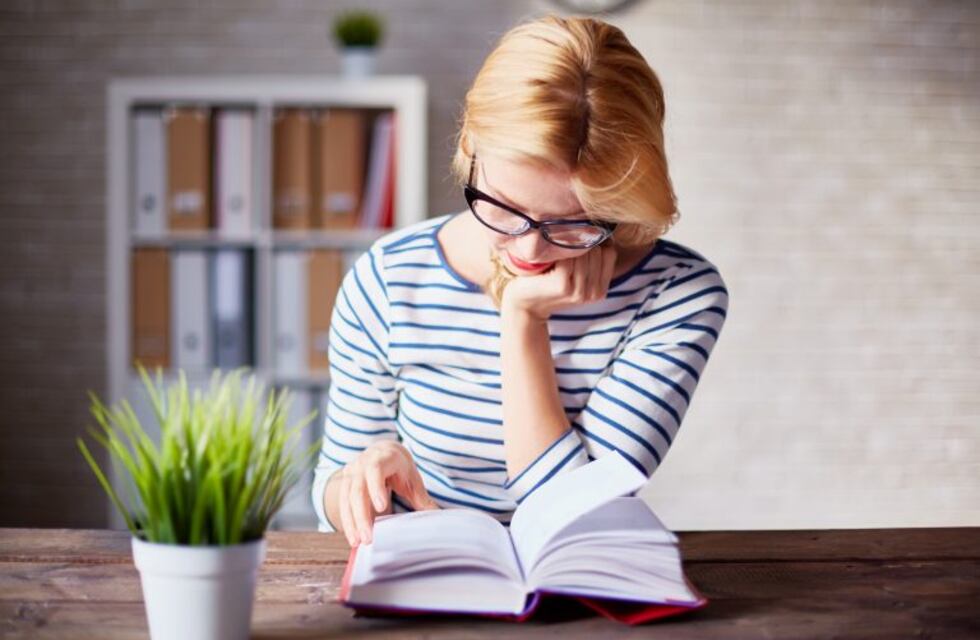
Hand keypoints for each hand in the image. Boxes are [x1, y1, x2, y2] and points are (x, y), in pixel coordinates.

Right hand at [337, 441, 438, 546]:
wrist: (383, 454)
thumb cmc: (400, 469)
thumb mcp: (412, 480)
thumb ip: (422, 499)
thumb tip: (440, 517)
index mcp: (384, 457)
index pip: (376, 470)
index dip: (376, 488)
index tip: (381, 507)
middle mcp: (363, 463)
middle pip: (358, 488)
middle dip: (362, 515)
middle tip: (368, 538)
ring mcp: (352, 472)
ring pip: (347, 498)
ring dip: (351, 522)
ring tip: (357, 542)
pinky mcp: (344, 484)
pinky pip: (342, 503)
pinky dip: (347, 521)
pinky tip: (353, 537)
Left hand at [500, 242, 616, 320]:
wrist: (525, 304)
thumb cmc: (550, 281)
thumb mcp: (576, 274)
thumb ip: (593, 260)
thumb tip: (604, 230)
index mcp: (601, 291)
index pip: (610, 253)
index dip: (594, 244)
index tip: (576, 247)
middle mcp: (593, 293)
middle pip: (597, 252)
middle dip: (580, 246)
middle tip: (562, 252)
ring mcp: (579, 291)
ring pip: (584, 254)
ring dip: (568, 249)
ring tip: (556, 256)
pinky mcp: (562, 286)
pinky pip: (568, 258)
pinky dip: (558, 254)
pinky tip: (549, 260)